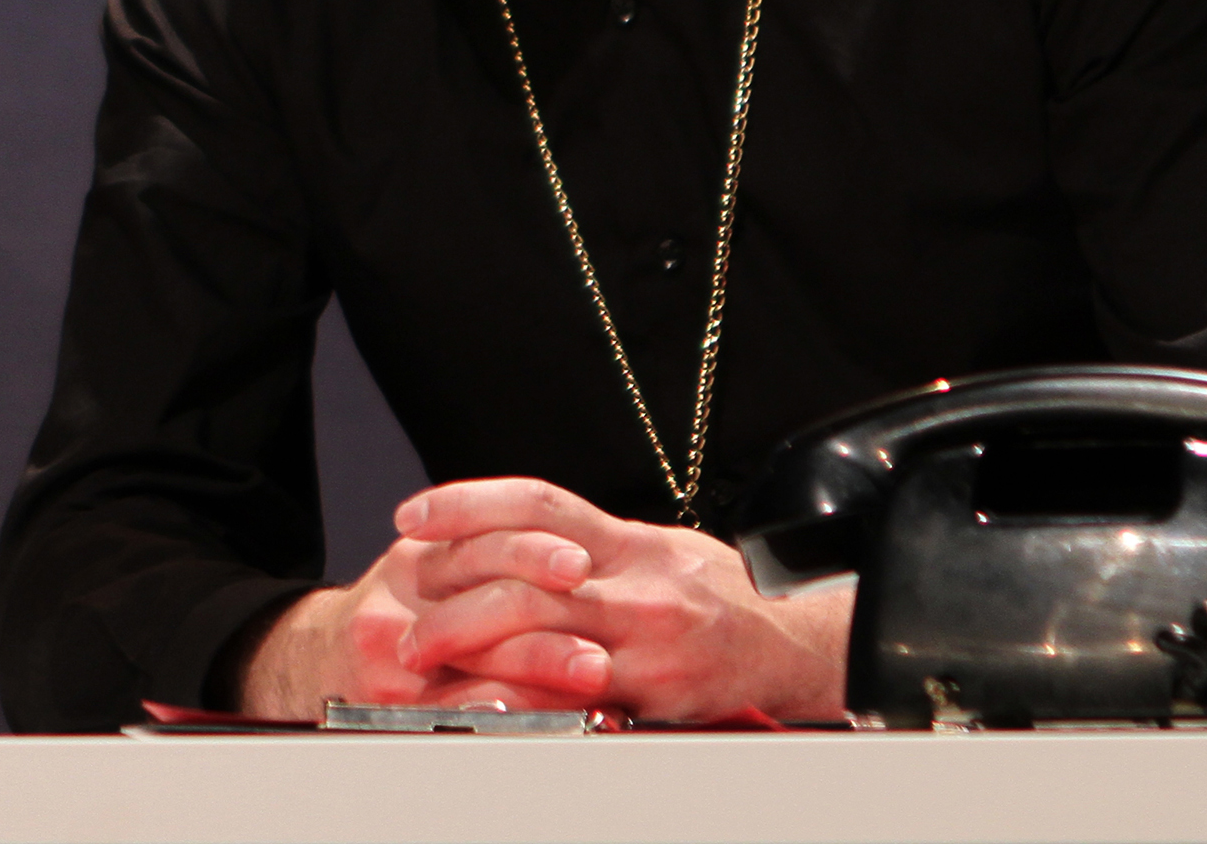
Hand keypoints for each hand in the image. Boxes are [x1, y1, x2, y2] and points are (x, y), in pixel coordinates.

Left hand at [235, 476, 849, 726]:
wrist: (798, 648)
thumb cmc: (725, 600)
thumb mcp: (662, 550)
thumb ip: (594, 545)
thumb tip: (520, 536)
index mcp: (631, 541)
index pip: (538, 503)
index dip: (468, 503)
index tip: (413, 516)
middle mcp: (637, 582)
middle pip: (525, 572)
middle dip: (453, 593)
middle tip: (408, 613)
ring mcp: (646, 640)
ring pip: (540, 635)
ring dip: (471, 649)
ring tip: (426, 662)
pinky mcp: (655, 694)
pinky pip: (573, 694)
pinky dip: (521, 698)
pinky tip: (483, 703)